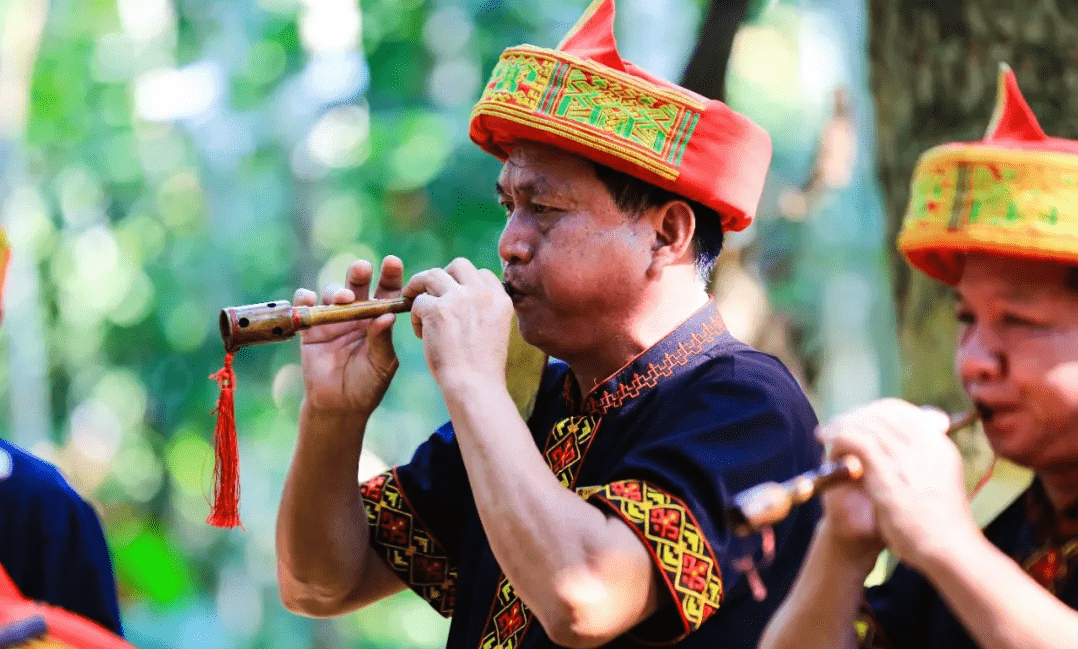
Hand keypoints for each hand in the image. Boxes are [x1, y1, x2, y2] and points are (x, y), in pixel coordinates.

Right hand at [295, 256, 402, 414]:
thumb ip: (382, 340)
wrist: (341, 405)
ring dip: (337, 291)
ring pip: (333, 294)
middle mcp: (356, 314)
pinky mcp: (311, 329)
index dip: (390, 276)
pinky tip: (310, 298)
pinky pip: (305, 308)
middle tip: (363, 268)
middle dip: (360, 274)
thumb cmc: (368, 384)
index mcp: (378, 319)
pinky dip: (305, 299)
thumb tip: (387, 317)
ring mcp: (333, 319)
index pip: (386, 292)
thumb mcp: (381, 363)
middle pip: (358, 286)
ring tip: (344, 298)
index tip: (392, 262)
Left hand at [401, 258, 512, 389]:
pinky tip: (421, 333)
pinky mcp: (437, 309)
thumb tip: (463, 299)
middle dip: (442, 276)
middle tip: (431, 291)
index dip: (465, 282)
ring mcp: (460, 298)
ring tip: (413, 301)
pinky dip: (415, 315)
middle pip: (458, 265)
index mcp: (501, 299)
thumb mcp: (495, 331)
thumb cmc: (484, 368)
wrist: (475, 386)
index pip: (483, 273)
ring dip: (420, 287)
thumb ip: (484, 311)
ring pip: (432, 275)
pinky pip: (418, 301)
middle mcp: (482, 293)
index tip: (456, 295)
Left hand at [817, 399, 978, 570]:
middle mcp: (927, 442)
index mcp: (940, 444)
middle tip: (836, 424)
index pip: (905, 413)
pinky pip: (857, 440)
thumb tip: (898, 452)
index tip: (857, 418)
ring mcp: (909, 455)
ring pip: (868, 424)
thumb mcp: (938, 483)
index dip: (876, 412)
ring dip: (842, 424)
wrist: (948, 550)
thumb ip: (922, 463)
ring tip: (825, 433)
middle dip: (856, 416)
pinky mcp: (888, 470)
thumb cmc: (941, 523)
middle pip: (885, 413)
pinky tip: (827, 443)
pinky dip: (838, 436)